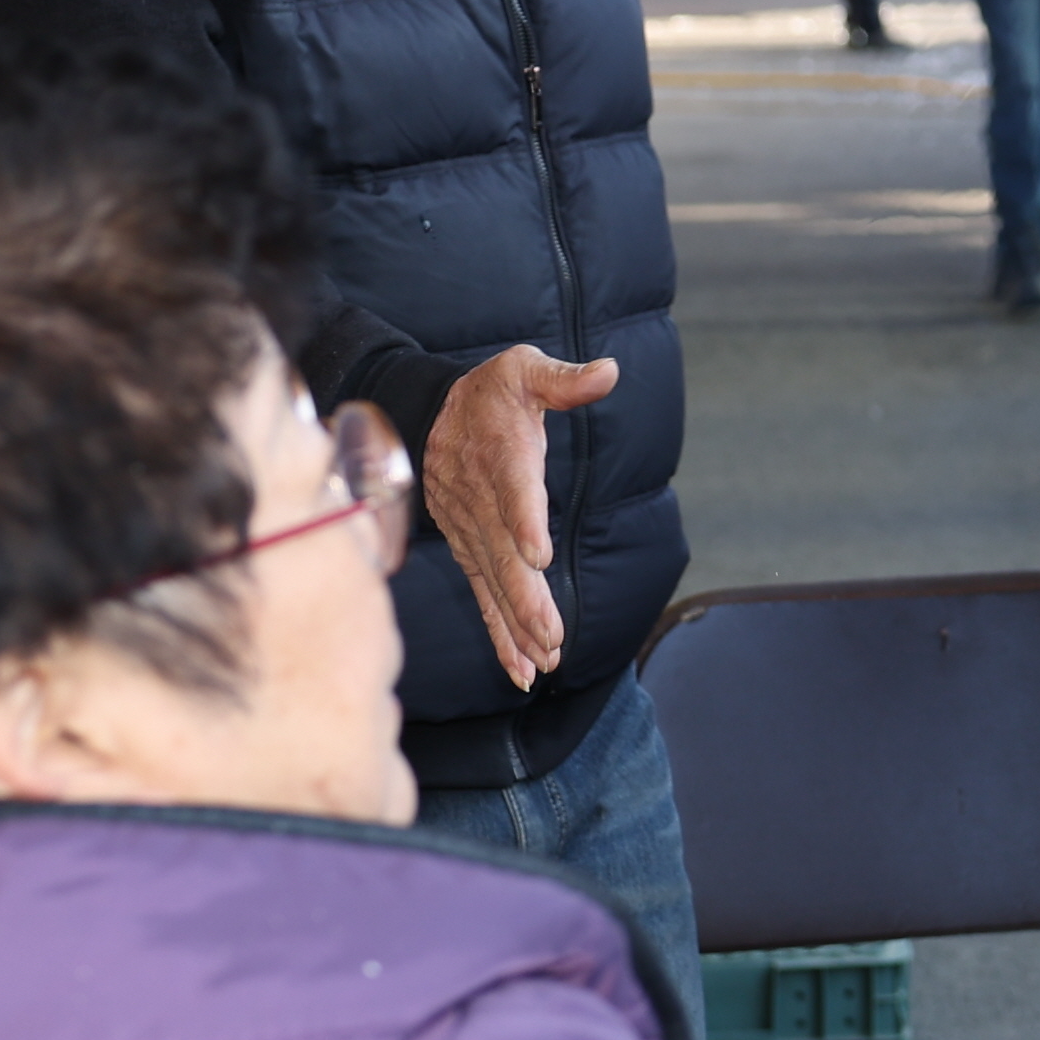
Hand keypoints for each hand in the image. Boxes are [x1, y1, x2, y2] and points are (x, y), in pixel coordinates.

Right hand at [425, 343, 620, 688]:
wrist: (431, 410)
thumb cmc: (493, 391)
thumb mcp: (524, 369)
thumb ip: (562, 378)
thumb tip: (607, 372)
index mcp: (499, 454)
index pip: (512, 489)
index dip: (523, 521)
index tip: (538, 555)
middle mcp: (478, 499)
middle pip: (501, 553)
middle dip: (525, 598)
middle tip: (552, 636)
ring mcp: (468, 529)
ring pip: (493, 582)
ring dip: (517, 625)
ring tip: (544, 661)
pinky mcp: (467, 547)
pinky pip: (482, 593)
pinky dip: (500, 632)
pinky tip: (522, 669)